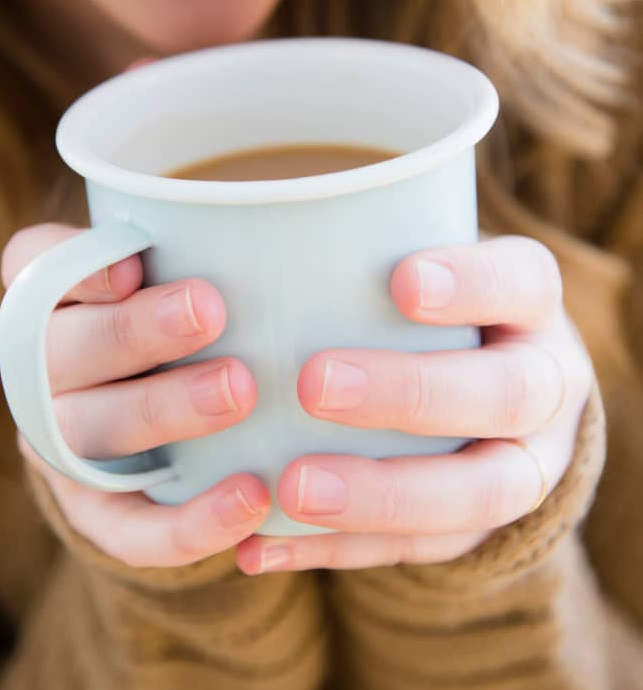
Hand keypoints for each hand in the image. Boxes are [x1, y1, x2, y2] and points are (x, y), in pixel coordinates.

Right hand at [0, 221, 270, 566]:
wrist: (162, 421)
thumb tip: (289, 229)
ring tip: (241, 391)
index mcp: (55, 297)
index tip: (133, 264)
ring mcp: (60, 443)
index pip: (34, 265)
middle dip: (136, 331)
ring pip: (90, 431)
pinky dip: (185, 522)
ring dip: (163, 411)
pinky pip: (126, 528)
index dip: (74, 266)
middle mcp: (43, 369)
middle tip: (211, 311)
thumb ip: (205, 247)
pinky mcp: (93, 510)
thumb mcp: (184, 273)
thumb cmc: (185, 322)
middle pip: (65, 348)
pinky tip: (251, 498)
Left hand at [235, 236, 593, 574]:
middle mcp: (546, 384)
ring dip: (383, 495)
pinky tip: (268, 543)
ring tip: (294, 488)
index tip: (402, 281)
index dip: (473, 285)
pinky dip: (342, 549)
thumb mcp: (426, 260)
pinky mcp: (484, 526)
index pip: (523, 284)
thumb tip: (235, 233)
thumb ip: (367, 250)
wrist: (495, 383)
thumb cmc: (433, 307)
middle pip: (509, 394)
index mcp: (531, 306)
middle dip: (413, 393)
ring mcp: (526, 463)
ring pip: (481, 493)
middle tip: (315, 384)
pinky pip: (425, 549)